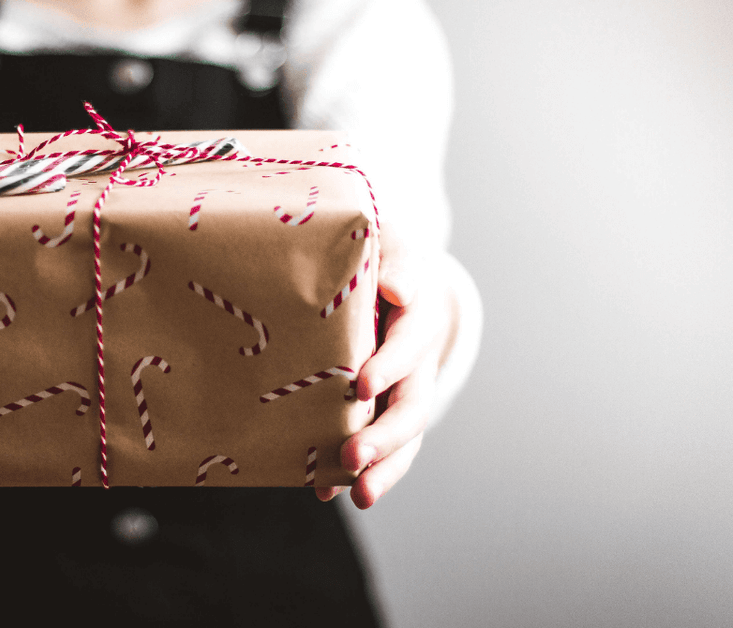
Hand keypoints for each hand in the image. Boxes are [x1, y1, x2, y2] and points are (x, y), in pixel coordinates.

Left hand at [316, 223, 455, 508]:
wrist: (395, 282)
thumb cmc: (383, 260)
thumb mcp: (390, 248)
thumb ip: (394, 265)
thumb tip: (396, 289)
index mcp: (418, 320)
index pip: (409, 344)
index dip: (389, 365)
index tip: (361, 385)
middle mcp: (417, 365)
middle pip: (410, 407)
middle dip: (384, 436)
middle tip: (352, 457)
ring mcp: (403, 393)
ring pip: (403, 439)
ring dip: (383, 469)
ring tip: (359, 496)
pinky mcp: (382, 412)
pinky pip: (378, 449)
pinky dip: (356, 472)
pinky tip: (325, 491)